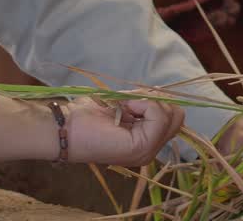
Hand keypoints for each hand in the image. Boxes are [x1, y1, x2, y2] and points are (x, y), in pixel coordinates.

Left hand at [63, 95, 184, 166]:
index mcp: (146, 142)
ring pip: (171, 113)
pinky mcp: (141, 147)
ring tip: (123, 108)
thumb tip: (161, 92)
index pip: (175, 117)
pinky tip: (123, 110)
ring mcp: (147, 152)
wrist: (65, 127)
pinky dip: (142, 103)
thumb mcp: (123, 105)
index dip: (156, 101)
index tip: (131, 101)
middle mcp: (150, 150)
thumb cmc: (87, 115)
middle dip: (155, 101)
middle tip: (128, 104)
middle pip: (177, 115)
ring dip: (146, 101)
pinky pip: (159, 113)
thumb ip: (144, 104)